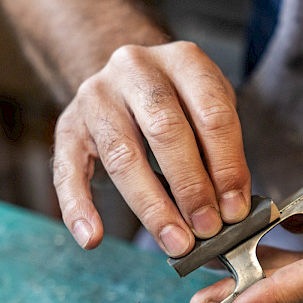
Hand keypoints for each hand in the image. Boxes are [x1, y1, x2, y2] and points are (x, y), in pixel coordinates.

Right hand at [52, 41, 250, 254]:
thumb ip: (221, 150)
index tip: (234, 209)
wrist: (129, 75)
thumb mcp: (209, 108)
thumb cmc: (180, 100)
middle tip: (207, 228)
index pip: (211, 114)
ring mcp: (96, 95)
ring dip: (152, 206)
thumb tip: (231, 207)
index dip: (226, 166)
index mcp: (183, 60)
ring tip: (175, 241)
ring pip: (122, 154)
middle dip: (190, 187)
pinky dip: (78, 207)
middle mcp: (135, 69)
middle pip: (164, 130)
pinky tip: (92, 238)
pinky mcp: (68, 125)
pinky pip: (68, 170)